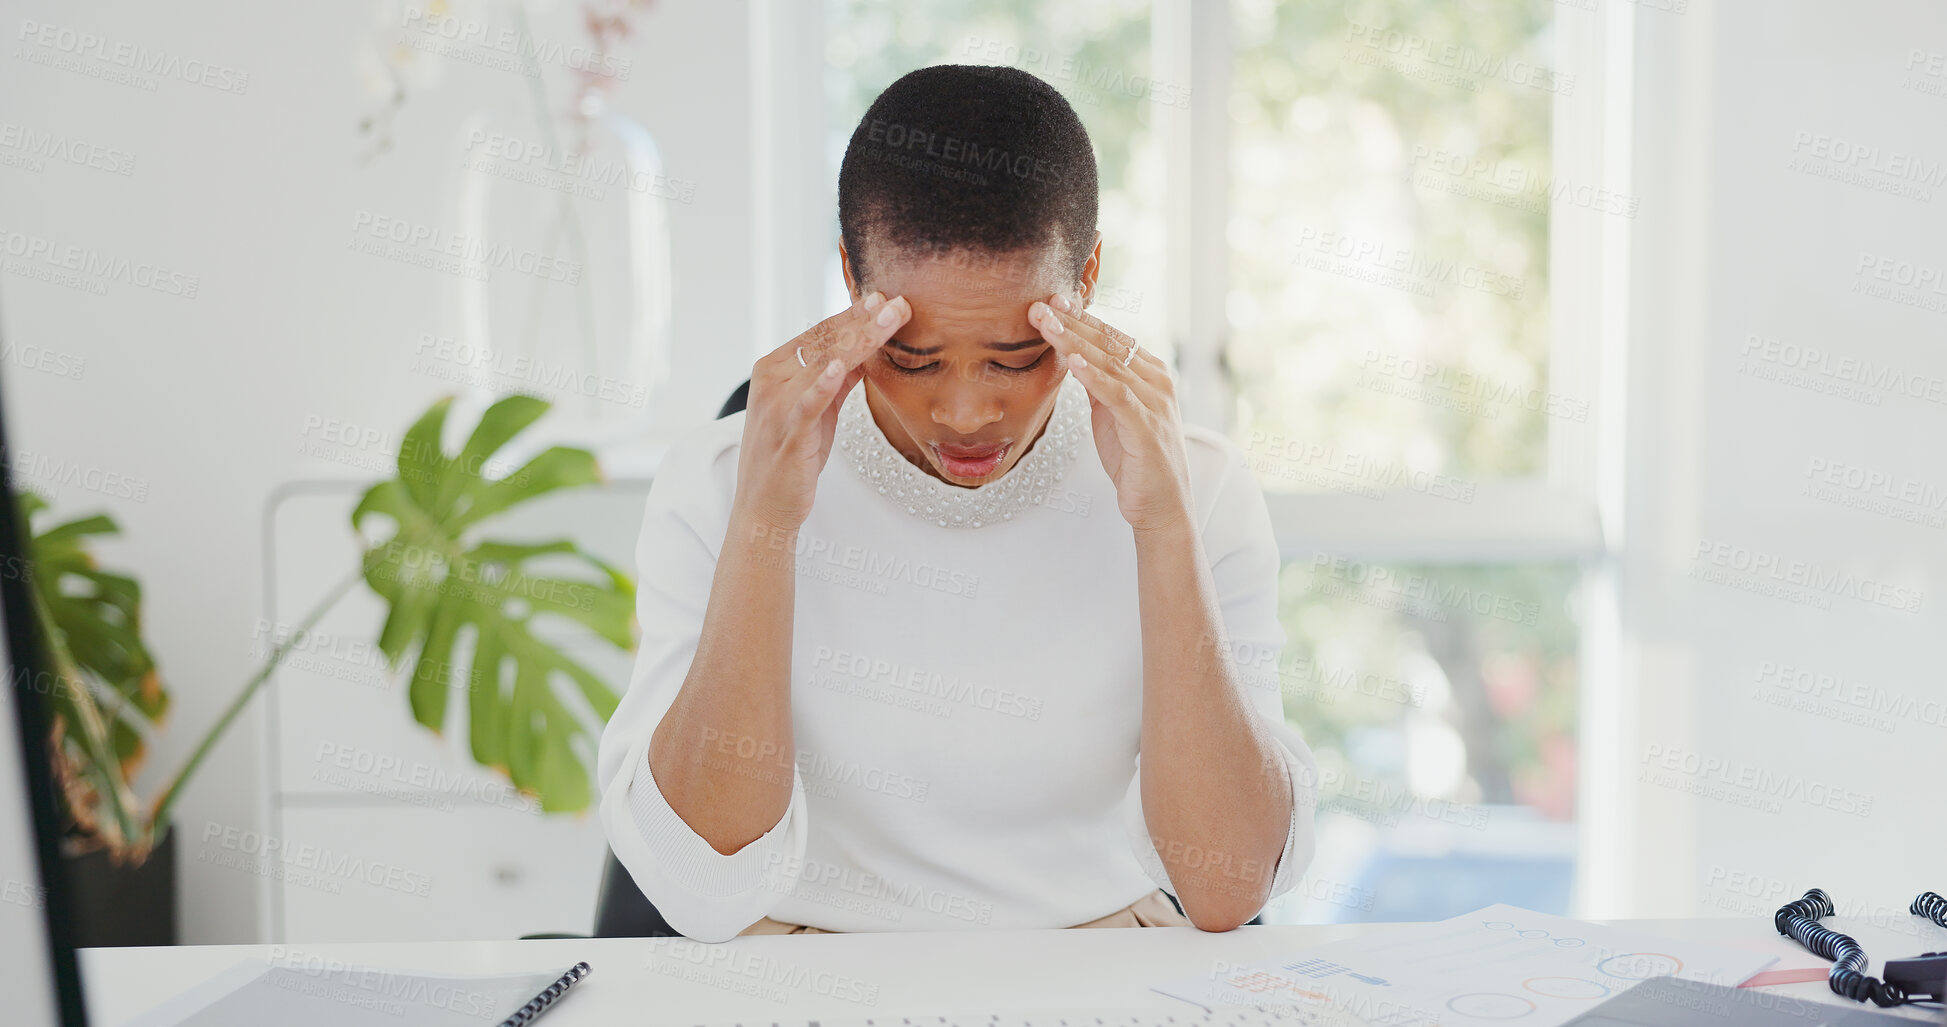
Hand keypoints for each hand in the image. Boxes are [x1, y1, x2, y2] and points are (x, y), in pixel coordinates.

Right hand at [734, 291, 911, 529]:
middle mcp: (772, 381)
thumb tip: (865, 353)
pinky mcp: (789, 434)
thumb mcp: (819, 411)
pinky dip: (824, 383)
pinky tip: (844, 365)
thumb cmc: (792, 457)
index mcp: (775, 369)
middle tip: (899, 303)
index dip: (854, 316)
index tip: (885, 299)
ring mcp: (778, 406)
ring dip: (859, 341)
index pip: (820, 334)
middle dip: (865, 321)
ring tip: (887, 321)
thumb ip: (838, 381)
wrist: (765, 507)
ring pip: (824, 364)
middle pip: (825, 342)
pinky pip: (808, 404)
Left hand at [1028, 293, 1192, 534]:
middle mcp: (1156, 382)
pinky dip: (1094, 376)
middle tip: (1041, 305)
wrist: (1161, 506)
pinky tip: (1073, 361)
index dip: (1081, 318)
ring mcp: (1154, 403)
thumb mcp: (1111, 414)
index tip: (1052, 301)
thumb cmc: (1136, 460)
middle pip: (1109, 344)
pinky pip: (1117, 395)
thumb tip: (1073, 356)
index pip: (1111, 338)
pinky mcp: (1147, 427)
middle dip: (1072, 322)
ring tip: (1047, 325)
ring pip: (1110, 363)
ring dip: (1075, 342)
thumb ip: (1098, 384)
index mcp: (1149, 374)